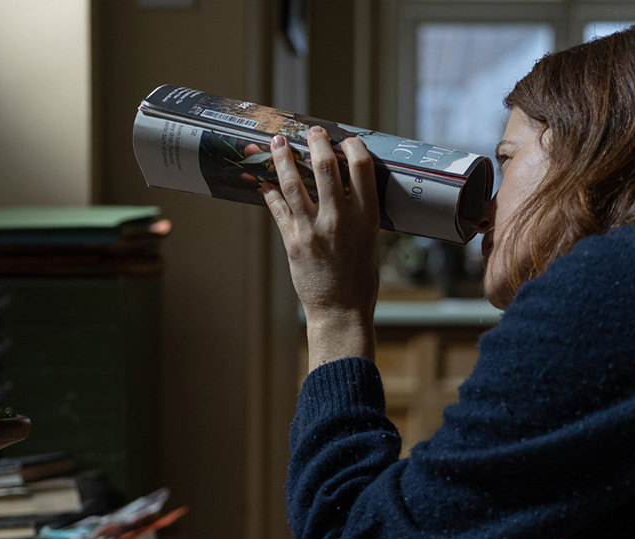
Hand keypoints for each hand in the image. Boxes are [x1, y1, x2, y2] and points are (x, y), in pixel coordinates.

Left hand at [261, 127, 379, 368]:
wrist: (340, 311)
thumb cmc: (360, 278)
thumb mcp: (370, 240)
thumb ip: (358, 213)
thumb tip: (346, 186)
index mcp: (367, 217)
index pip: (361, 167)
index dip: (353, 147)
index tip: (346, 140)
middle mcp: (340, 219)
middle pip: (325, 166)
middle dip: (316, 142)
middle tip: (312, 132)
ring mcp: (313, 229)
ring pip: (293, 182)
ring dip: (283, 157)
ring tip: (277, 142)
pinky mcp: (292, 241)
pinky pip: (277, 207)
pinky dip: (269, 191)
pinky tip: (264, 180)